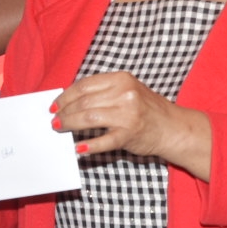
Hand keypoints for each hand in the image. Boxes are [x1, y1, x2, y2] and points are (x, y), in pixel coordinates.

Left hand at [52, 72, 211, 179]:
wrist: (172, 128)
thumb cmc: (146, 109)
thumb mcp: (127, 91)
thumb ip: (103, 92)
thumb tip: (69, 101)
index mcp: (121, 79)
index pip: (85, 85)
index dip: (65, 96)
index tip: (54, 105)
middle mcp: (125, 94)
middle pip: (84, 102)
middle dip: (65, 112)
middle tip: (54, 120)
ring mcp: (128, 114)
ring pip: (89, 119)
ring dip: (70, 124)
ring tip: (60, 129)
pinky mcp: (129, 134)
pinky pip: (104, 141)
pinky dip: (89, 146)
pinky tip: (78, 148)